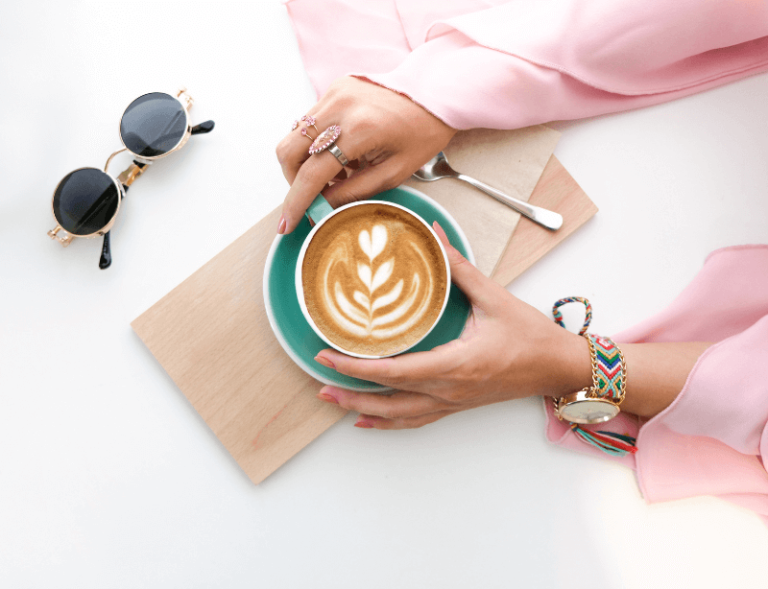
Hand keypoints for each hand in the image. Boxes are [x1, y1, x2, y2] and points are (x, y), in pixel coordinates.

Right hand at [275, 76, 455, 233]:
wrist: (434, 93)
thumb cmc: (421, 133)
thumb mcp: (393, 173)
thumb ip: (353, 192)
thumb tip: (321, 208)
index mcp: (359, 130)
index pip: (312, 173)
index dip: (297, 202)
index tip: (287, 224)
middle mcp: (339, 107)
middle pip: (289, 150)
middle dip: (294, 180)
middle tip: (313, 195)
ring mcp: (334, 94)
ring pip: (295, 135)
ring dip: (306, 162)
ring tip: (337, 174)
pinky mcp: (334, 88)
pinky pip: (310, 122)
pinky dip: (317, 144)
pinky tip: (342, 154)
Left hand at [313, 222, 591, 428]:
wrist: (558, 368)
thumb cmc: (532, 336)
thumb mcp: (495, 298)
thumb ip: (459, 267)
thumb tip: (434, 235)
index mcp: (455, 364)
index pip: (394, 371)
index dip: (356, 367)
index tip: (327, 356)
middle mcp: (449, 390)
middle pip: (388, 399)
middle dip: (349, 389)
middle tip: (318, 377)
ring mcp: (452, 402)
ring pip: (398, 416)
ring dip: (362, 410)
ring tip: (332, 399)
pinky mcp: (456, 405)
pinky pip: (415, 420)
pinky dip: (388, 422)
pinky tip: (368, 421)